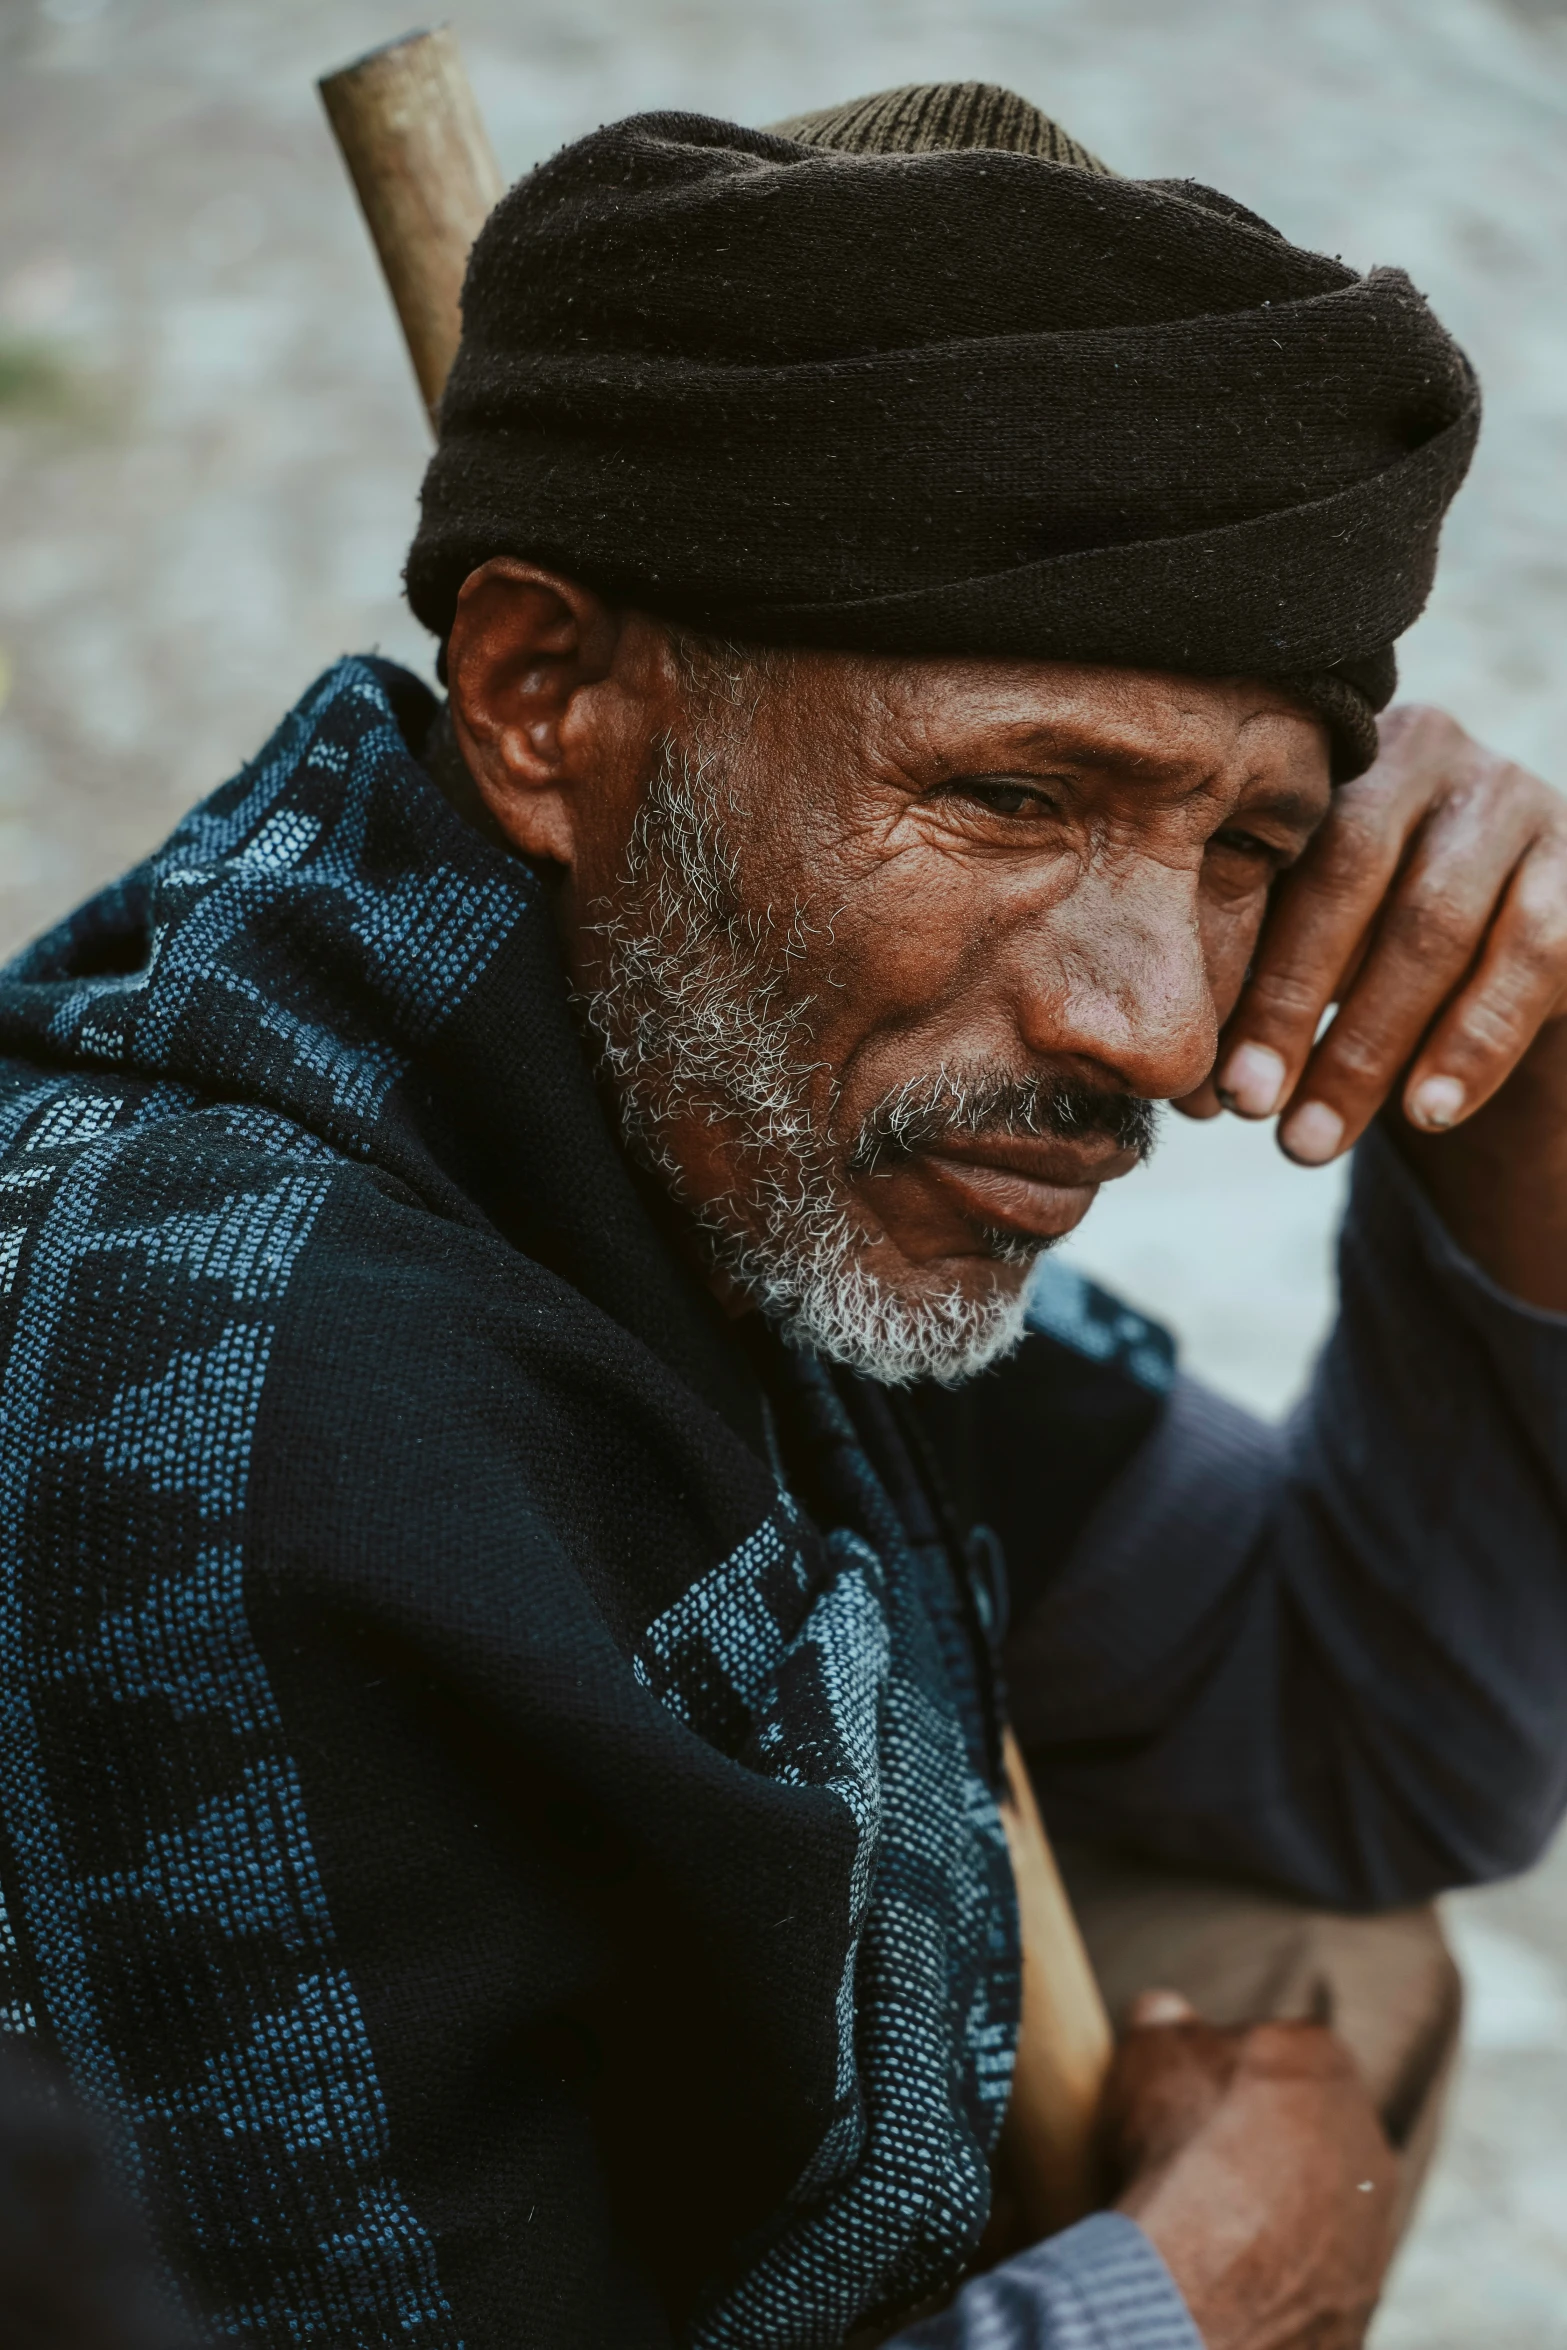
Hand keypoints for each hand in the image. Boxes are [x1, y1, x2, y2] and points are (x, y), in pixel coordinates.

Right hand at [1106, 1991, 1396, 2349]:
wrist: (1211, 2277)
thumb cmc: (1183, 2144)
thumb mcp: (1150, 2049)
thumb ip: (1164, 2020)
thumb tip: (1163, 2011)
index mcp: (1321, 2055)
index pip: (1272, 2045)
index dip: (1225, 2069)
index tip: (1190, 2095)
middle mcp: (1365, 2128)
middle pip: (1303, 2118)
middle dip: (1259, 2133)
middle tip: (1199, 2159)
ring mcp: (1374, 2212)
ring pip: (1317, 2193)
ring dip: (1275, 2200)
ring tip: (1211, 2221)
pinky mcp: (1366, 2285)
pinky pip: (1319, 2260)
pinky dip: (1284, 2261)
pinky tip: (1235, 2268)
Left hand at [1184, 706, 1566, 1308]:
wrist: (1507, 968)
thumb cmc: (1365, 951)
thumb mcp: (1302, 946)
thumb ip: (1245, 977)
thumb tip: (1181, 1090)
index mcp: (1331, 754)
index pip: (1268, 851)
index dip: (1231, 968)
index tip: (1195, 1081)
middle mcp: (1430, 749)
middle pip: (1346, 875)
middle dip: (1289, 1004)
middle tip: (1246, 1107)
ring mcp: (1518, 799)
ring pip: (1433, 924)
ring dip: (1367, 1047)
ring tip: (1310, 1142)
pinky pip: (1532, 955)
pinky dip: (1472, 1043)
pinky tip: (1424, 1114)